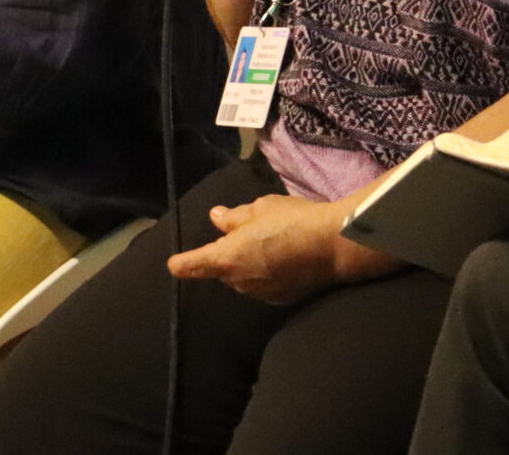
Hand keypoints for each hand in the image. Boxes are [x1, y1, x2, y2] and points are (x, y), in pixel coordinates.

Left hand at [165, 193, 394, 304]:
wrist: (334, 245)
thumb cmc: (293, 220)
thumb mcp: (261, 208)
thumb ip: (234, 217)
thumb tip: (217, 219)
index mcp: (226, 257)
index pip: (192, 265)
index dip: (182, 263)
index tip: (174, 264)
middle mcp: (238, 281)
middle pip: (222, 268)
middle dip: (229, 254)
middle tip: (251, 231)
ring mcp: (259, 294)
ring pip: (243, 278)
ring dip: (248, 264)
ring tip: (273, 243)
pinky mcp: (280, 301)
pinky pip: (263, 286)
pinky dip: (267, 275)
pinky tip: (286, 260)